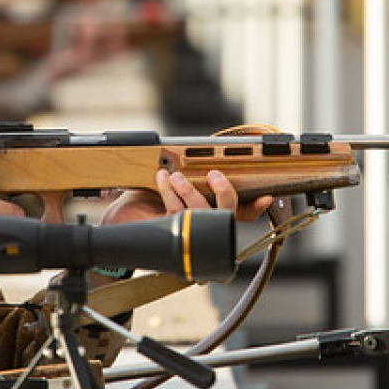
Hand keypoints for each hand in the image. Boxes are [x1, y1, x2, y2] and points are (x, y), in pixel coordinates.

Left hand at [100, 169, 273, 225]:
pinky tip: (162, 177)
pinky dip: (168, 190)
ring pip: (200, 213)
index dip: (255, 207)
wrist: (122, 223)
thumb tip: (207, 156)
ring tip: (178, 175)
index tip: (266, 196)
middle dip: (223, 192)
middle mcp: (205, 228)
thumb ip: (194, 177)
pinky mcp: (171, 231)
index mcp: (213, 217)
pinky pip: (175, 210)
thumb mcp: (175, 186)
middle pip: (226, 214)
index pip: (241, 214)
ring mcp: (189, 231)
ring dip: (189, 190)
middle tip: (215, 175)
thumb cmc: (149, 201)